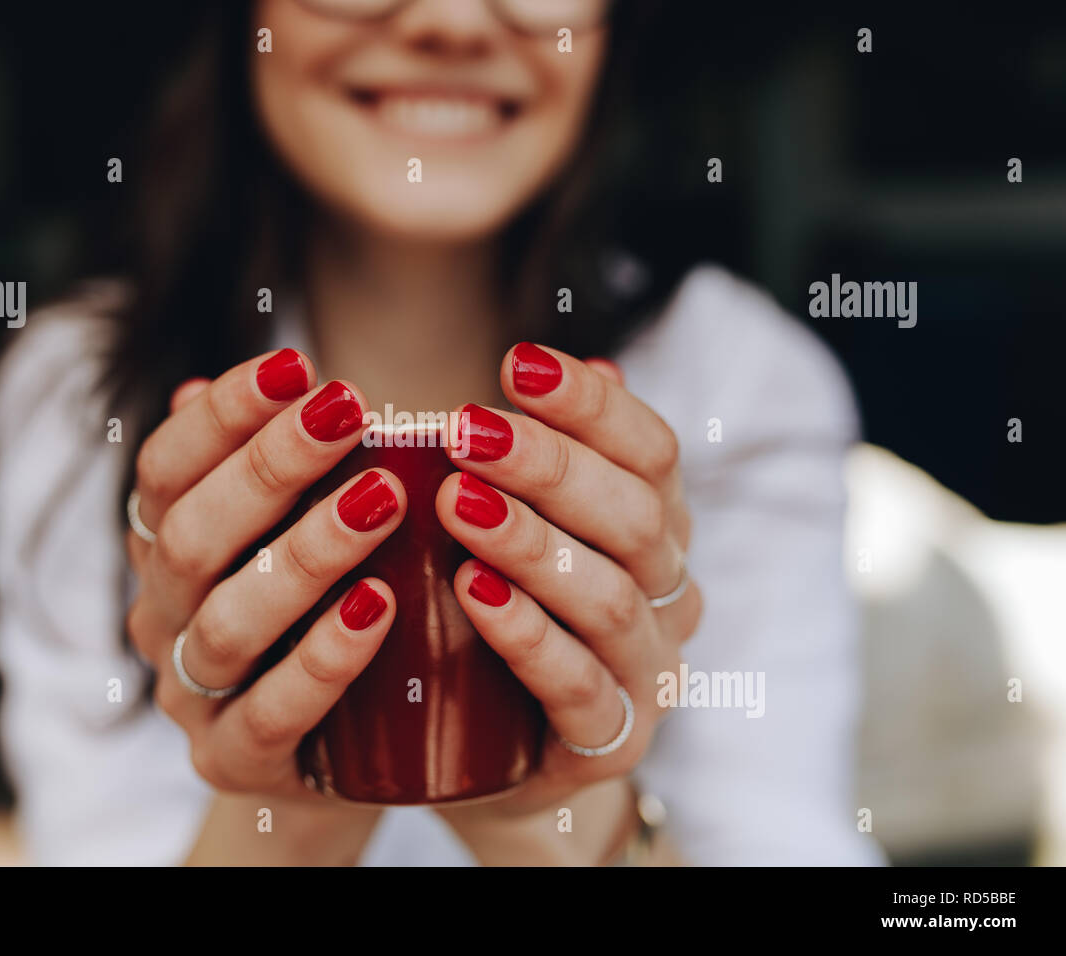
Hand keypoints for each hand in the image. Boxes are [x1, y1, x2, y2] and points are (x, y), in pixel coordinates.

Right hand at [125, 350, 405, 818]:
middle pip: (191, 537)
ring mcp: (191, 696)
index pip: (165, 471)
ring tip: (383, 500)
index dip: (222, 415)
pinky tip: (379, 608)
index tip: (297, 365)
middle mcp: (163, 618)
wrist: (337, 754)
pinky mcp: (234, 763)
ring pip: (228, 622)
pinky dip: (323, 659)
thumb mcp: (292, 532)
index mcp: (164, 550)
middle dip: (269, 467)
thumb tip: (241, 382)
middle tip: (349, 410)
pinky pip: (269, 714)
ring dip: (306, 553)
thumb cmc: (321, 613)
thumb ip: (270, 467)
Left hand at [433, 344, 701, 833]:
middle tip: (465, 431)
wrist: (484, 755)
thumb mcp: (519, 529)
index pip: (653, 453)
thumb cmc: (495, 618)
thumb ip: (549, 460)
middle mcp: (668, 596)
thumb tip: (579, 366)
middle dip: (549, 466)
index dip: (592, 406)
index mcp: (658, 531)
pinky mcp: (605, 742)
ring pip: (608, 596)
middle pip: (634, 516)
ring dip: (532, 542)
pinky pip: (577, 684)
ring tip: (457, 501)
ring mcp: (646, 672)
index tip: (516, 363)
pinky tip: (473, 592)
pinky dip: (527, 634)